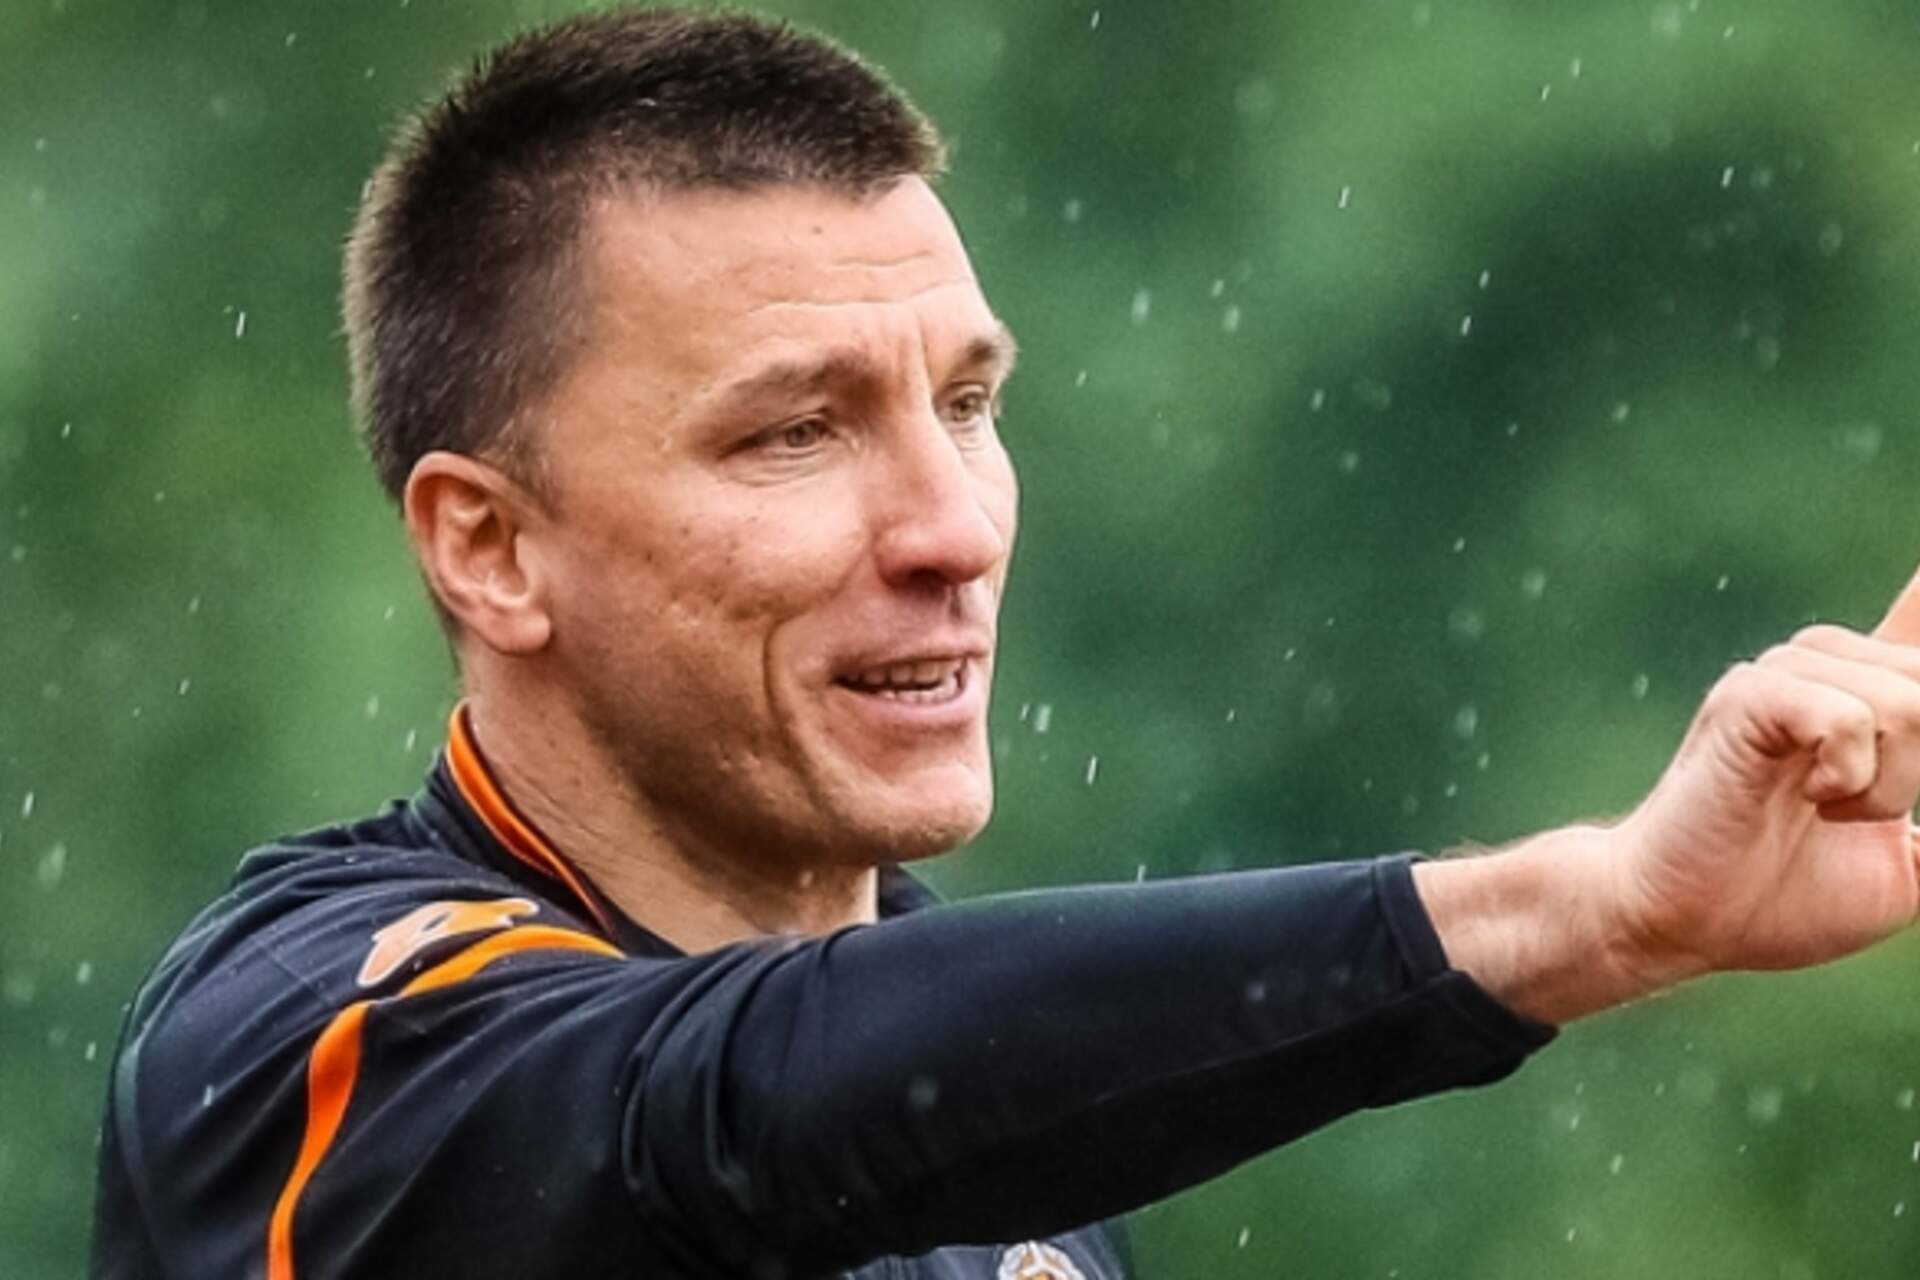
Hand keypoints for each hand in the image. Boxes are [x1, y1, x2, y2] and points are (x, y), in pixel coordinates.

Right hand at [1604, 568, 1919, 988]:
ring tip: (1823, 810)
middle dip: (1919, 773)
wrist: (1686, 922)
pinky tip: (1805, 794)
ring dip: (1887, 788)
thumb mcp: (1910, 865)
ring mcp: (1785, 671)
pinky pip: (1848, 718)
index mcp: (1873, 694)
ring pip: (1907, 704)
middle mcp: (1830, 664)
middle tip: (1853, 815)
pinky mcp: (1749, 694)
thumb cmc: (1783, 898)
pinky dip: (1847, 777)